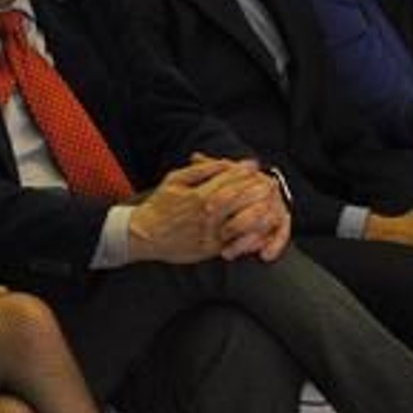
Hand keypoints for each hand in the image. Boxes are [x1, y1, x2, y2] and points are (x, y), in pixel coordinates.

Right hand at [128, 156, 290, 263]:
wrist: (145, 234)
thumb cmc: (160, 205)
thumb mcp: (175, 180)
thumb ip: (200, 171)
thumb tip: (225, 162)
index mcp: (198, 196)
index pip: (228, 179)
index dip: (243, 170)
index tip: (254, 164)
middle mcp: (206, 215)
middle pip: (239, 198)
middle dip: (255, 188)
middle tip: (267, 181)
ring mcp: (210, 234)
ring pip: (241, 221)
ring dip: (257, 210)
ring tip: (268, 202)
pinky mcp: (210, 249)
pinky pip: (235, 241)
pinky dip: (249, 234)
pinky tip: (259, 226)